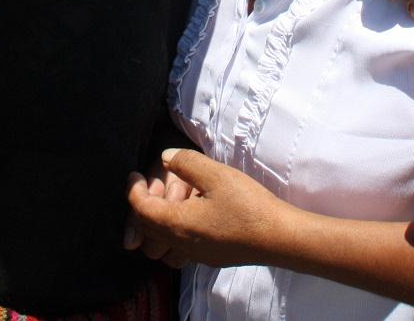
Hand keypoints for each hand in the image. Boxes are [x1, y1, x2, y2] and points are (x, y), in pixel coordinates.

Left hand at [126, 148, 290, 267]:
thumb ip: (186, 162)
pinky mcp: (211, 256)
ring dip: (160, 218)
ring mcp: (197, 254)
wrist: (280, 238)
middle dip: (144, 203)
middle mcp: (182, 244)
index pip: (140, 209)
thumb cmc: (248, 206)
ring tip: (174, 197)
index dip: (133, 189)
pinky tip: (194, 210)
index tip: (135, 173)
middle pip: (147, 227)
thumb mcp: (216, 175)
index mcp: (177, 225)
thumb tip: (166, 157)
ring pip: (163, 238)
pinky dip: (177, 227)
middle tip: (154, 183)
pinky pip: (181, 244)